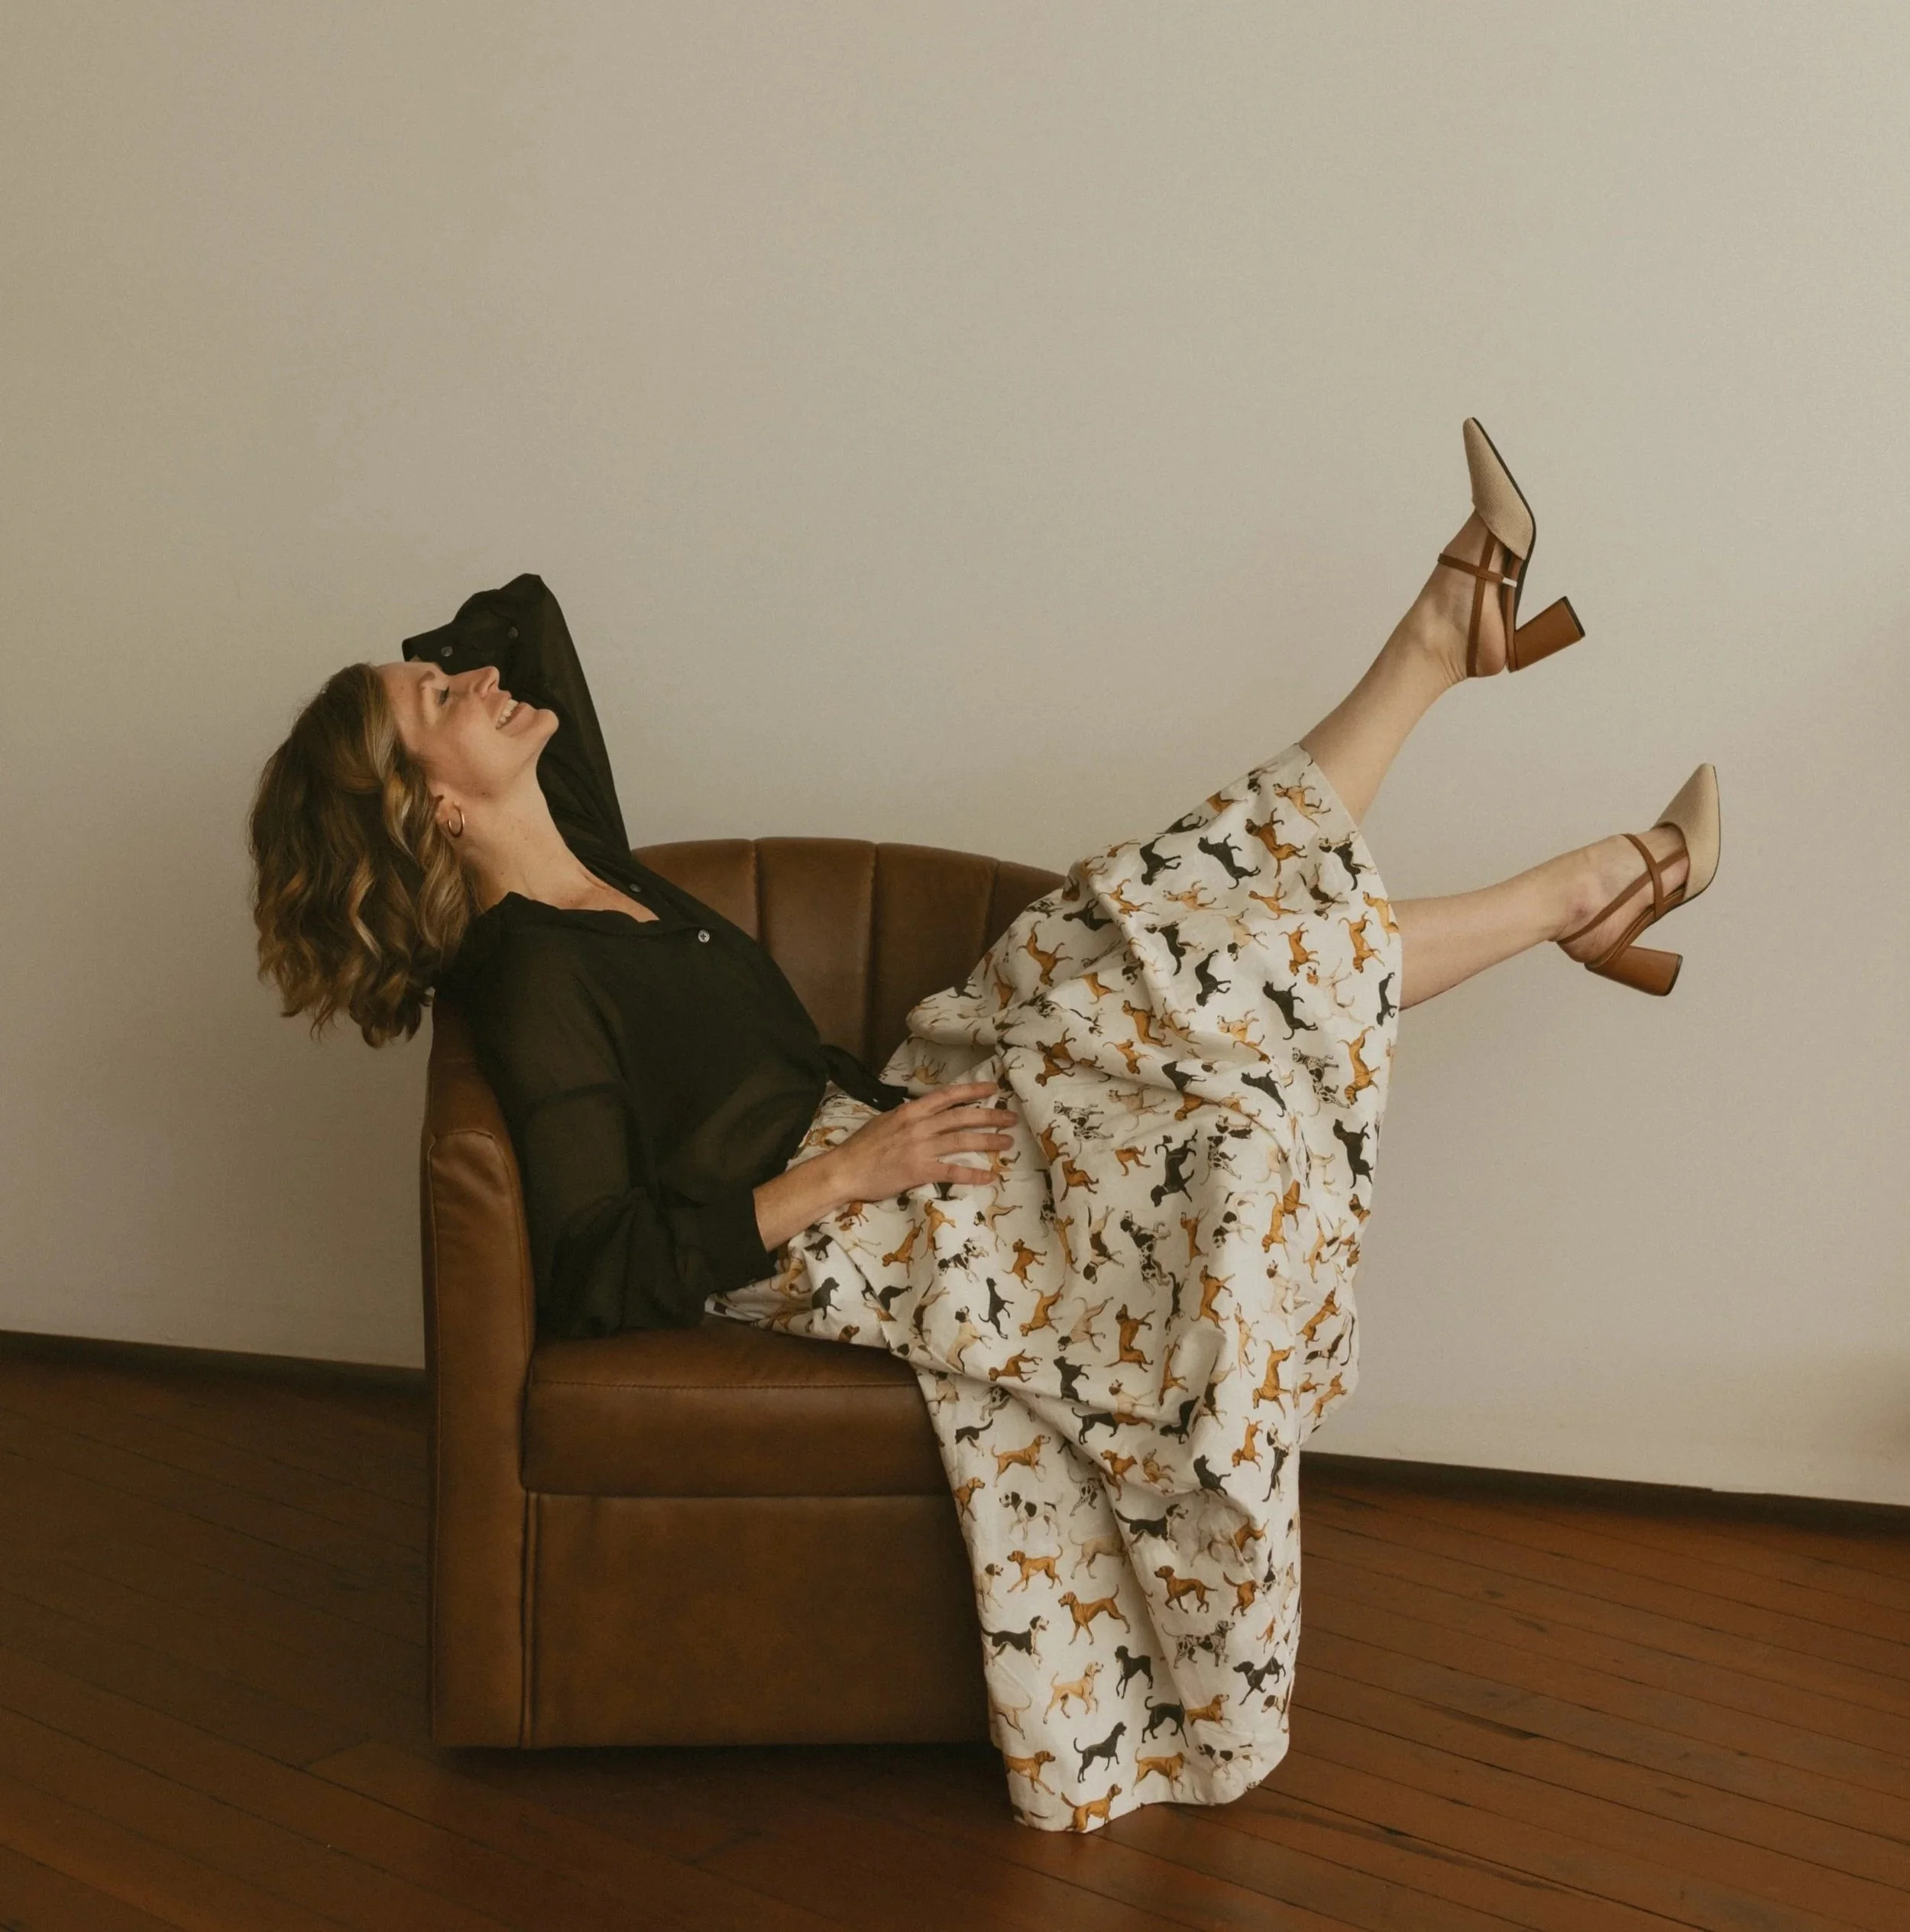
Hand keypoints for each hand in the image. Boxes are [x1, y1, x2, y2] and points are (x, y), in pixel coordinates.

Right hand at [827, 1080, 1014, 1203]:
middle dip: (990, 1116)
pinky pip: (952, 1172)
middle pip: (962, 1117)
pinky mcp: (919, 1170)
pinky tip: (989, 1177)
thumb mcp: (885, 1121)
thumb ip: (908, 1116)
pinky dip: (972, 1174)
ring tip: (1008, 1143)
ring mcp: (920, 1147)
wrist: (845, 1169)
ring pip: (962, 1141)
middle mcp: (919, 1125)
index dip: (972, 1091)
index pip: (947, 1096)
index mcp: (910, 1111)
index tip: (993, 1089)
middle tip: (1012, 1118)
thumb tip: (925, 1112)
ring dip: (988, 1141)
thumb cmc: (862, 1147)